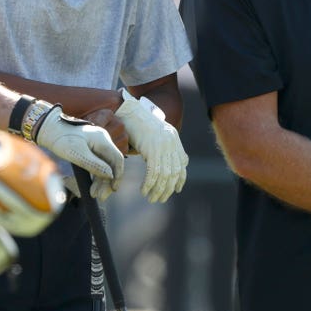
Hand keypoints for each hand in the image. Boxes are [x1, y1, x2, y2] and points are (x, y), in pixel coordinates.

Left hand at [35, 107, 124, 199]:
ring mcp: (97, 145)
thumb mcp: (77, 154)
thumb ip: (94, 165)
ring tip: (94, 194)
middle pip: (111, 164)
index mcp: (102, 140)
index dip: (118, 175)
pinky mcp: (91, 149)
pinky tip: (91, 186)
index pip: (117, 159)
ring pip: (104, 166)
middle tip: (100, 196)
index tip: (113, 189)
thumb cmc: (61, 139)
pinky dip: (95, 175)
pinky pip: (98, 164)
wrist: (49, 129)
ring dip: (101, 181)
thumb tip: (110, 176)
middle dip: (107, 181)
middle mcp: (103, 142)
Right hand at [115, 88, 187, 202]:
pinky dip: (149, 184)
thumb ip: (165, 147)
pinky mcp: (152, 148)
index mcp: (174, 138)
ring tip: (151, 198)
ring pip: (164, 174)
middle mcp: (171, 142)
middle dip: (167, 188)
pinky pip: (153, 172)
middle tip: (160, 199)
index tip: (175, 190)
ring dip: (157, 189)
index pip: (182, 163)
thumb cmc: (138, 124)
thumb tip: (176, 163)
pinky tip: (143, 190)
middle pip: (174, 172)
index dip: (180, 179)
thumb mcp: (156, 135)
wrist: (128, 111)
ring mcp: (162, 145)